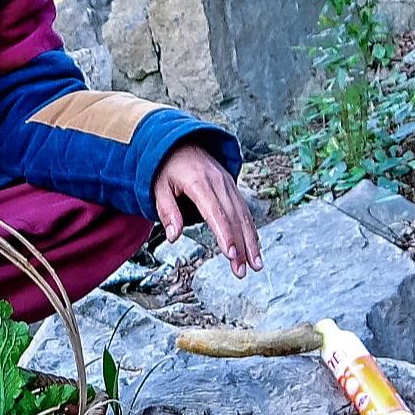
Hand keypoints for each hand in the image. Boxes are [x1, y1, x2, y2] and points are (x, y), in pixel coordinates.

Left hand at [152, 144, 263, 277]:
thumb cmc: (165, 168)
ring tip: (255, 265)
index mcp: (199, 183)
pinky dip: (251, 230)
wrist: (179, 143)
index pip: (215, 213)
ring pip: (244, 216)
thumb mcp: (158, 188)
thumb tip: (174, 236)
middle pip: (234, 218)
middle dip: (241, 246)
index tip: (231, 254)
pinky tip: (255, 247)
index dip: (225, 234)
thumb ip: (167, 211)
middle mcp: (219, 183)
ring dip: (251, 242)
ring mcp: (228, 184)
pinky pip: (244, 210)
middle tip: (243, 271)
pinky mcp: (232, 188)